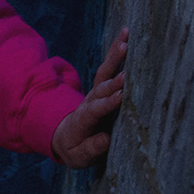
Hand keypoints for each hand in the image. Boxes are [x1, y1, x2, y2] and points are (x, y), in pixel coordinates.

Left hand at [51, 26, 126, 167]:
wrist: (66, 136)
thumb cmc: (76, 149)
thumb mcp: (79, 157)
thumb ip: (90, 149)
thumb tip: (105, 139)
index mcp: (84, 120)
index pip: (96, 110)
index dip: (108, 104)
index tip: (121, 97)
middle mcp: (89, 102)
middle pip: (101, 88)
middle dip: (114, 81)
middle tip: (127, 74)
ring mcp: (95, 92)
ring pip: (104, 71)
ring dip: (114, 56)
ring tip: (126, 40)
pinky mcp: (102, 86)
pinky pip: (109, 66)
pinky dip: (116, 51)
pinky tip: (126, 36)